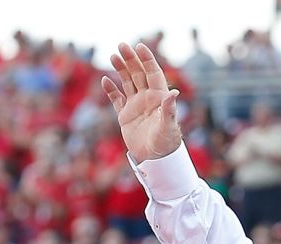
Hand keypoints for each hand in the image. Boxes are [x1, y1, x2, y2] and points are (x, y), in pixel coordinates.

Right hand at [101, 43, 182, 161]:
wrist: (155, 160)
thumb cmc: (166, 143)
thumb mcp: (168, 126)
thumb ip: (169, 109)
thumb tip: (174, 91)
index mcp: (159, 97)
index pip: (153, 73)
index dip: (147, 60)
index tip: (139, 46)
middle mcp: (147, 98)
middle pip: (138, 74)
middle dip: (131, 59)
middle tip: (121, 45)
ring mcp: (136, 106)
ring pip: (128, 82)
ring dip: (121, 69)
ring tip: (113, 56)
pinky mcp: (126, 116)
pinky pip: (117, 99)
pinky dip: (111, 90)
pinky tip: (105, 80)